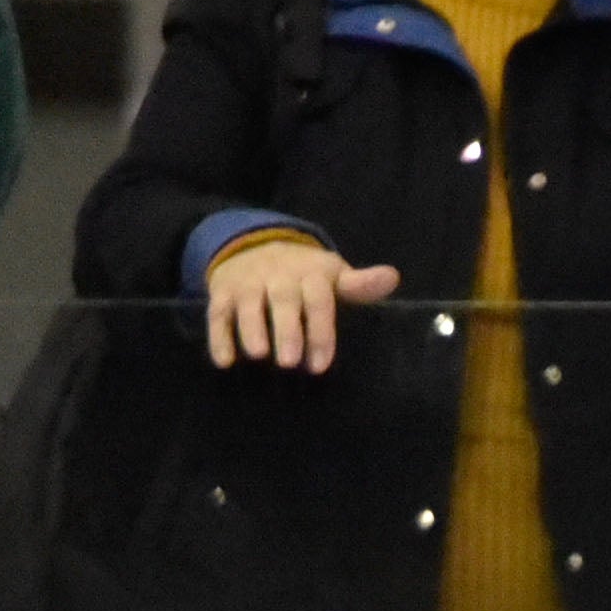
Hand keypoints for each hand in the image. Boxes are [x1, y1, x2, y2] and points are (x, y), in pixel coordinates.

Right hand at [204, 235, 397, 374]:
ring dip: (251, 330)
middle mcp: (278, 275)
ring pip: (249, 304)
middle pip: (283, 301)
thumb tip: (392, 277)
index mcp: (311, 274)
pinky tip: (224, 362)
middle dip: (287, 331)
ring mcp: (249, 282)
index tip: (320, 365)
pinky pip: (218, 313)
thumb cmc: (306, 275)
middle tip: (290, 362)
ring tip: (258, 356)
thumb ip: (360, 285)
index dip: (320, 331)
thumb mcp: (333, 276)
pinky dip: (219, 336)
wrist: (255, 245)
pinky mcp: (223, 292)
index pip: (318, 300)